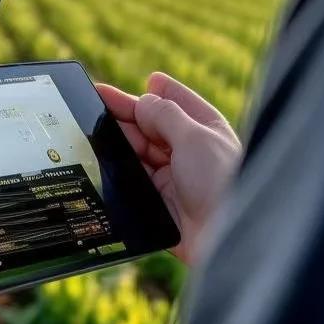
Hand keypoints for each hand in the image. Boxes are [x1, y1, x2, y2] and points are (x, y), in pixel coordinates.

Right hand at [97, 72, 240, 264]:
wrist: (229, 239)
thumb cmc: (223, 184)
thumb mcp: (195, 138)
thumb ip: (165, 115)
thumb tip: (142, 101)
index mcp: (205, 129)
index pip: (174, 102)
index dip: (148, 91)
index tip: (127, 83)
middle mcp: (189, 150)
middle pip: (150, 125)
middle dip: (124, 113)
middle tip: (94, 101)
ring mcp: (172, 175)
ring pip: (137, 151)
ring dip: (118, 140)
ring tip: (93, 127)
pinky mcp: (158, 200)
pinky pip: (132, 178)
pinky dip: (118, 168)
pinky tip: (101, 157)